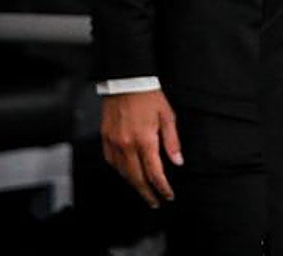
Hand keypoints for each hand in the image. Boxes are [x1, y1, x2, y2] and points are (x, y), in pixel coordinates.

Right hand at [100, 89, 182, 207]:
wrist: (127, 81)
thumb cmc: (149, 96)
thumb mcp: (168, 116)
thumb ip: (172, 141)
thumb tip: (177, 161)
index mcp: (145, 140)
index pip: (154, 172)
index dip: (162, 187)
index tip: (168, 196)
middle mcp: (127, 145)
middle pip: (136, 178)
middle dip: (147, 193)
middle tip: (155, 202)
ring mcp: (113, 143)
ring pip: (123, 172)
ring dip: (134, 184)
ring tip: (144, 190)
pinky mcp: (105, 138)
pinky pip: (112, 162)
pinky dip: (121, 171)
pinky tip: (128, 173)